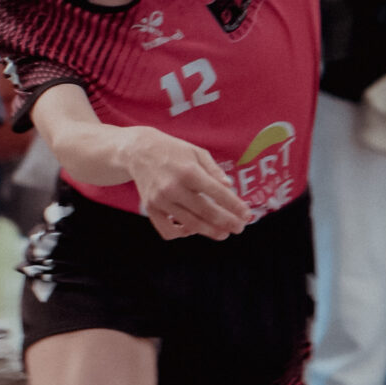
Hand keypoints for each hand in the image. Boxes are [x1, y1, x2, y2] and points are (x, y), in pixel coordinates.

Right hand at [123, 128, 252, 241]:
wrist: (138, 151)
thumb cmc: (172, 151)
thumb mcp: (197, 152)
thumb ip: (214, 170)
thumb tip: (229, 187)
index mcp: (188, 171)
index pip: (217, 193)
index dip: (235, 206)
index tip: (247, 215)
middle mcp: (173, 187)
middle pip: (206, 212)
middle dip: (227, 222)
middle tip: (239, 228)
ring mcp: (160, 200)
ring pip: (190, 224)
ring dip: (210, 232)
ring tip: (222, 233)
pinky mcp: (150, 208)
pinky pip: (167, 230)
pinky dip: (182, 233)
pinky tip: (192, 229)